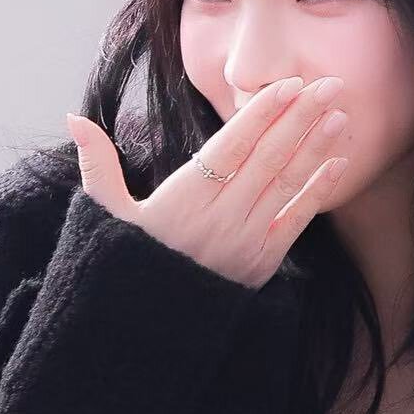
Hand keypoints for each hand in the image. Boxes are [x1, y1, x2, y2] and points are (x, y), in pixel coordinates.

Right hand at [64, 75, 349, 288]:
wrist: (149, 329)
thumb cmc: (127, 263)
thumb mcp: (105, 216)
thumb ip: (98, 165)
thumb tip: (73, 118)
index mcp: (185, 198)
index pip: (232, 145)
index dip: (262, 113)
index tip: (289, 84)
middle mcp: (220, 215)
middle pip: (267, 157)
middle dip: (300, 118)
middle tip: (328, 84)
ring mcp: (245, 239)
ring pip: (286, 182)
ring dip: (315, 146)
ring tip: (340, 112)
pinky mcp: (263, 262)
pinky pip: (295, 219)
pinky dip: (318, 190)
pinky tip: (339, 162)